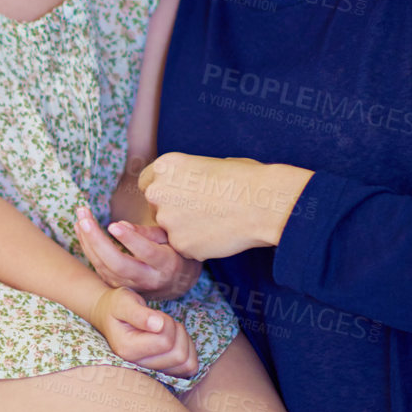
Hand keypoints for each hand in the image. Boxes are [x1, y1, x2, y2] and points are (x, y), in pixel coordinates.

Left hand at [75, 205, 201, 301]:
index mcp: (167, 264)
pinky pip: (99, 268)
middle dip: (98, 241)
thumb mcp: (172, 240)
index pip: (147, 253)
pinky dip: (87, 247)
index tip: (113, 224)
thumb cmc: (176, 254)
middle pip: (118, 264)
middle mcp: (148, 279)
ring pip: (104, 267)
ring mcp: (131, 286)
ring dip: (87, 242)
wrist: (177, 286)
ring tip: (80, 217)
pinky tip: (80, 228)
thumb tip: (121, 225)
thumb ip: (149, 233)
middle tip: (84, 219)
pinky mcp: (118, 286)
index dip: (130, 239)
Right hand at [90, 286, 198, 378]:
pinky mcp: (164, 373)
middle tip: (161, 321)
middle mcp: (138, 366)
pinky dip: (189, 351)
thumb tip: (158, 325)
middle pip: (178, 355)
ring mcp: (151, 372)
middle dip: (176, 331)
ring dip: (183, 341)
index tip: (154, 315)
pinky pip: (190, 367)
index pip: (165, 342)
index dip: (167, 323)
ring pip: (186, 363)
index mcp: (127, 350)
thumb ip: (138, 313)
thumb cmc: (117, 307)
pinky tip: (175, 340)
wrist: (110, 317)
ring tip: (166, 329)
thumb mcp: (124, 302)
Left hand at [138, 154, 313, 260]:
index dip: (164, 191)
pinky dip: (197, 245)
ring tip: (215, 222)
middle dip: (172, 211)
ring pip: (169, 229)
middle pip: (155, 207)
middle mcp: (157, 192)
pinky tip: (218, 235)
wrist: (263, 204)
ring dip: (185, 229)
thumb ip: (187, 176)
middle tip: (201, 212)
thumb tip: (185, 183)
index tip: (179, 197)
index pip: (148, 182)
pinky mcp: (179, 244)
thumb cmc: (246, 179)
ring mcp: (166, 220)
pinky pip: (183, 247)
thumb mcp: (210, 164)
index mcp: (164, 166)